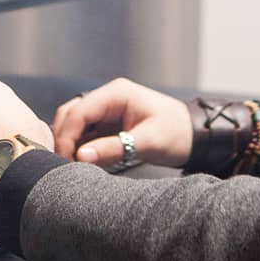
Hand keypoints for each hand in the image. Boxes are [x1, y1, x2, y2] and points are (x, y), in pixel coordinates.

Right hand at [51, 77, 191, 167]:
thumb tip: (81, 156)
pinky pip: (86, 133)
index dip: (67, 136)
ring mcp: (108, 110)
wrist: (195, 136)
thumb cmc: (177, 134)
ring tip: (72, 166)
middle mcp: (108, 98)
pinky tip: (82, 163)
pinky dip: (81, 147)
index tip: (64, 160)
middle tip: (64, 165)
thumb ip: (114, 148)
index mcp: (116, 94)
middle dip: (64, 139)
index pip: (79, 112)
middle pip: (71, 114)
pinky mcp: (109, 124)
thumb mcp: (147, 142)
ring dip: (71, 143)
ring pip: (75, 124)